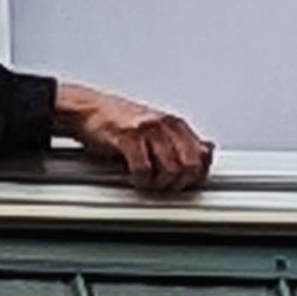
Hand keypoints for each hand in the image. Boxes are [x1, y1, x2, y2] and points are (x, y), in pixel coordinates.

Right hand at [54, 82, 212, 193]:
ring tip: (147, 182)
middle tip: (162, 186)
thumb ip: (183, 140)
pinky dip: (140, 180)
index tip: (181, 184)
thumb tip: (208, 151)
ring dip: (158, 184)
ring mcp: (147, 129)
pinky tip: (133, 177)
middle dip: (178, 184)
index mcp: (175, 124)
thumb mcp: (157, 128)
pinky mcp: (128, 136)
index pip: (202, 157)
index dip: (194, 177)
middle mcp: (165, 124)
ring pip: (170, 170)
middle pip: (189, 166)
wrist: (88, 109)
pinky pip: (143, 169)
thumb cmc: (119, 121)